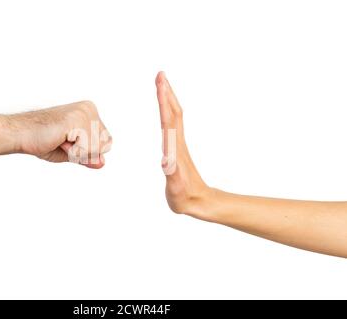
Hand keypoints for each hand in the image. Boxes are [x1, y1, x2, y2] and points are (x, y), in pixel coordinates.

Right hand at [10, 101, 111, 168]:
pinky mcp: (76, 119)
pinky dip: (73, 152)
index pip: (107, 142)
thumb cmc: (41, 140)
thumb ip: (88, 156)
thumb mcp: (71, 152)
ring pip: (97, 148)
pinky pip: (86, 149)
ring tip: (60, 140)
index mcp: (90, 111)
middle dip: (84, 152)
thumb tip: (102, 163)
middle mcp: (89, 108)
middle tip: (62, 141)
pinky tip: (59, 140)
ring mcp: (84, 112)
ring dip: (77, 152)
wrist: (19, 134)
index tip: (67, 142)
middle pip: (105, 145)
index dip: (88, 151)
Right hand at [155, 72, 214, 219]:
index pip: (168, 119)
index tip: (160, 83)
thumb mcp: (176, 188)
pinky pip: (172, 123)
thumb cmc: (185, 197)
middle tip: (160, 74)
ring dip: (168, 98)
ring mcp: (178, 144)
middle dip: (166, 92)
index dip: (163, 101)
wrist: (200, 202)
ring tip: (162, 84)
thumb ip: (172, 174)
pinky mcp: (176, 148)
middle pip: (173, 111)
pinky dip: (168, 110)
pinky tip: (165, 108)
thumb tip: (166, 159)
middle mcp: (177, 142)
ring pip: (174, 115)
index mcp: (175, 148)